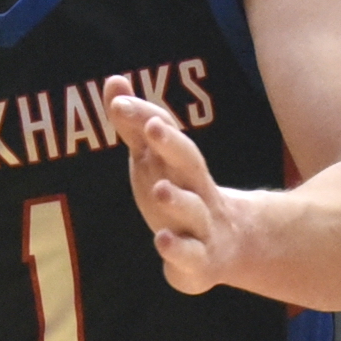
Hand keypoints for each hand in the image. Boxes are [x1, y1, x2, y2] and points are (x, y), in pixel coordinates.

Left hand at [101, 76, 250, 295]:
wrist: (226, 247)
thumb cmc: (180, 195)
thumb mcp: (154, 161)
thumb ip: (133, 126)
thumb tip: (114, 81)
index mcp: (180, 163)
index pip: (166, 132)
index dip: (144, 116)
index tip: (118, 101)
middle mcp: (195, 189)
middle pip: (189, 161)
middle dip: (171, 144)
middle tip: (152, 127)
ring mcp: (200, 225)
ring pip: (192, 209)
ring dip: (176, 198)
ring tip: (159, 188)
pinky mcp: (198, 260)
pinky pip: (191, 254)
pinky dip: (178, 248)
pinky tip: (163, 241)